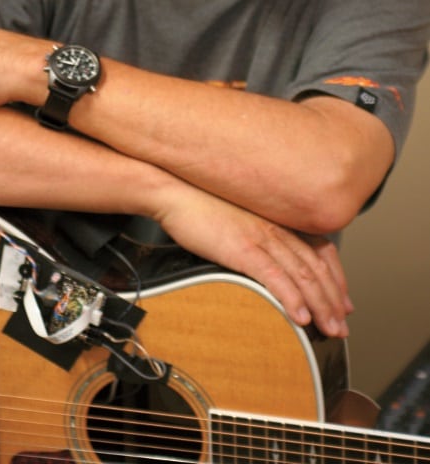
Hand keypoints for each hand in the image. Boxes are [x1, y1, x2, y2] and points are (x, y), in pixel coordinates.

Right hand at [154, 180, 352, 336]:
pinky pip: (274, 276)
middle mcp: (276, 228)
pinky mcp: (243, 248)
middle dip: (333, 299)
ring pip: (302, 275)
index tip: (343, 299)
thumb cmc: (200, 204)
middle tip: (342, 325)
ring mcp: (261, 237)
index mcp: (276, 221)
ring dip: (320, 305)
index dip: (336, 276)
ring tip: (330, 328)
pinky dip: (291, 298)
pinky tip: (300, 316)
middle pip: (316, 266)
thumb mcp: (238, 218)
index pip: (320, 249)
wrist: (176, 191)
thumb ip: (256, 235)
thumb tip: (263, 258)